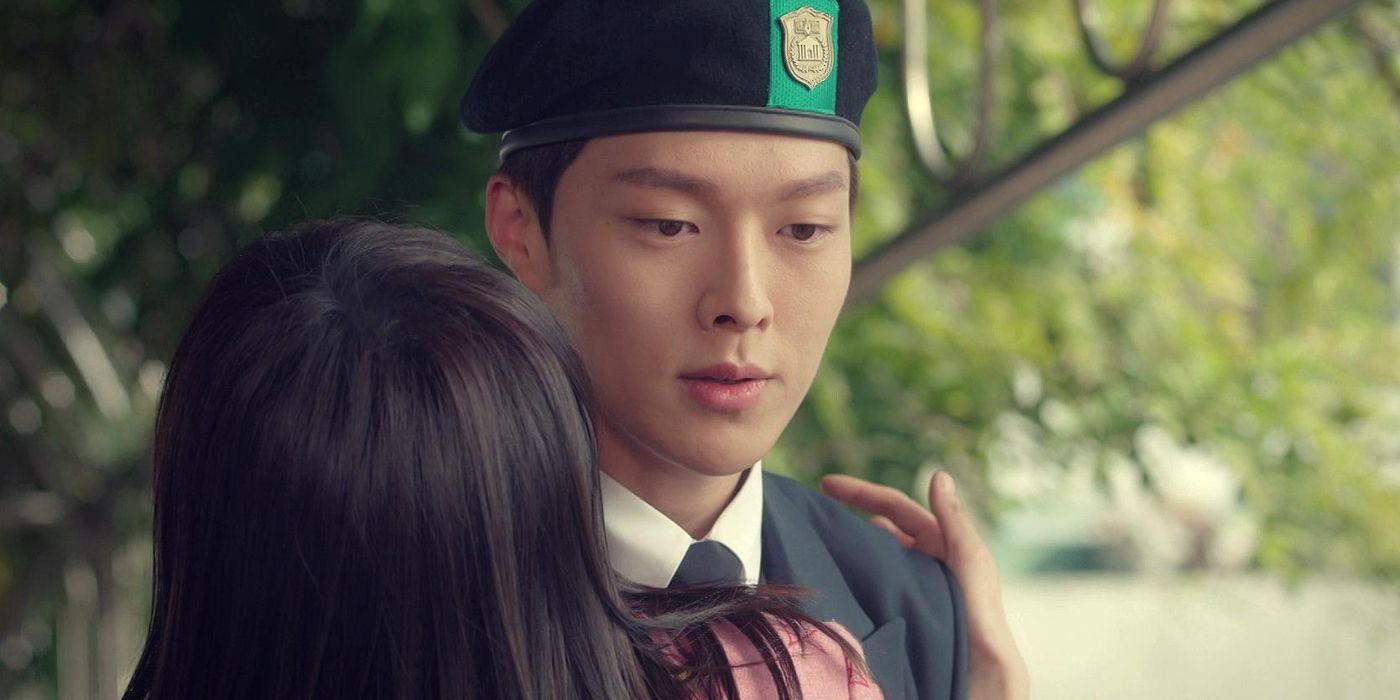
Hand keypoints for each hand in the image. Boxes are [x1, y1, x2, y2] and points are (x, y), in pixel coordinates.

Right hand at [822, 471, 1028, 699]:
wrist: (977, 667)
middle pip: (881, 529)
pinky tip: (839, 577)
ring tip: (823, 541)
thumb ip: (952, 517)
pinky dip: (857, 575)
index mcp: (941, 541)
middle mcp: (924, 559)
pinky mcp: (901, 608)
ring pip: (875, 556)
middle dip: (852, 515)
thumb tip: (938, 474)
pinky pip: (874, 584)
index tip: (826, 484)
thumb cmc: (980, 612)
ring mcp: (911, 584)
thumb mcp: (969, 556)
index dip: (862, 492)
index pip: (895, 507)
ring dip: (854, 546)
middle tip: (816, 510)